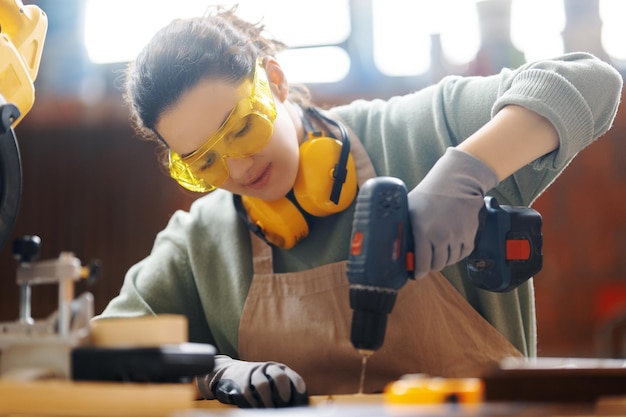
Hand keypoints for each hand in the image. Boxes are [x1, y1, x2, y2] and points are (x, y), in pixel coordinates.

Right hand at [196, 355, 307, 407]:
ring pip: (263, 386)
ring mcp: (253, 374)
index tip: (299, 404)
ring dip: (268, 402)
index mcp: (280, 369)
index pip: (293, 378)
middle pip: (279, 377)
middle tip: (285, 404)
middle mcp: (268, 368)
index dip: (298, 390)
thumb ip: (284, 392)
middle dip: (283, 393)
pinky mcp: (241, 382)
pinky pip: (249, 394)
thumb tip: (295, 408)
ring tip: (270, 411)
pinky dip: (254, 404)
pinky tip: (257, 410)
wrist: (230, 372)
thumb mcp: (272, 382)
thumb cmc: (258, 383)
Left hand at [408, 147, 498, 278]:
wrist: (456, 182)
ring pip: (450, 260)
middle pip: (437, 265)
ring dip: (444, 260)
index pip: (422, 264)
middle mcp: (441, 236)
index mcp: (423, 230)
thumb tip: (395, 245)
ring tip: (438, 254)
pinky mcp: (470, 234)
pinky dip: (457, 255)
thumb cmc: (429, 195)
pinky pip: (463, 254)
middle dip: (430, 267)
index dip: (419, 273)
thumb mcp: (410, 208)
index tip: (417, 275)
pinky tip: (450, 249)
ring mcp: (457, 235)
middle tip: (426, 264)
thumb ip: (404, 227)